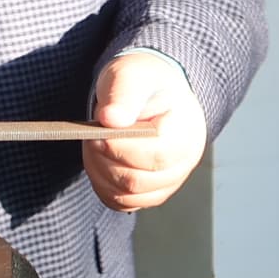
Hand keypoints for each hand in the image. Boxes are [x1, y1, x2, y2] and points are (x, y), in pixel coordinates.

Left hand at [85, 51, 206, 212]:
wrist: (150, 91)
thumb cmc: (142, 81)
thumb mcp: (131, 74)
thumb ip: (123, 94)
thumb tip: (111, 119)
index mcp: (186, 131)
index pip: (155, 156)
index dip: (121, 148)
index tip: (99, 131)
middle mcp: (185, 161)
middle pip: (139, 181)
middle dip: (105, 160)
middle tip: (91, 136)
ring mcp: (170, 180)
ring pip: (128, 196)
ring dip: (100, 172)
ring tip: (94, 144)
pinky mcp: (151, 191)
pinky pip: (123, 203)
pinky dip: (103, 186)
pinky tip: (99, 161)